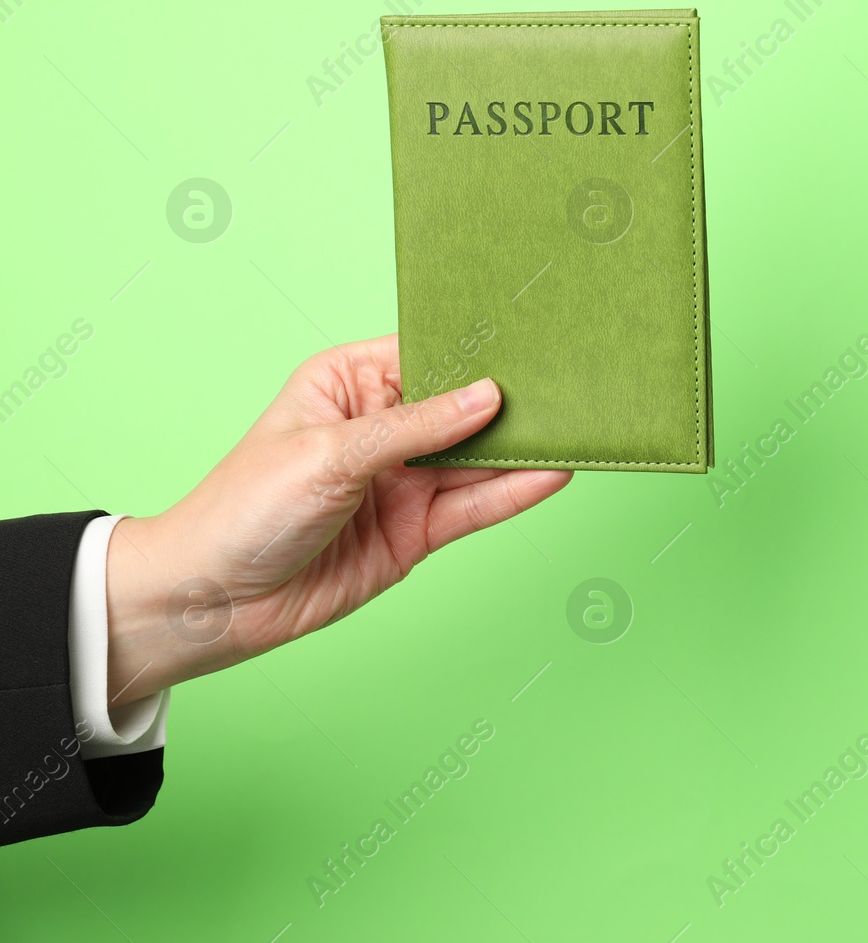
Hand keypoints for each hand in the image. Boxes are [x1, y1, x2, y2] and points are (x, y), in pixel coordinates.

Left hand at [103, 335, 570, 705]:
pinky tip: (553, 474)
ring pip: (477, 459)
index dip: (478, 350)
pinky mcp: (415, 531)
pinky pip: (474, 507)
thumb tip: (488, 397)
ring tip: (580, 428)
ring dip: (522, 449)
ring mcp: (402, 482)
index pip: (430, 355)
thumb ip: (417, 428)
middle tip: (573, 384)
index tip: (534, 340)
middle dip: (512, 401)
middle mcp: (382, 428)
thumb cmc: (244, 509)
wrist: (212, 602)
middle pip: (463, 408)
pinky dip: (514, 493)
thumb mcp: (331, 454)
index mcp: (350, 383)